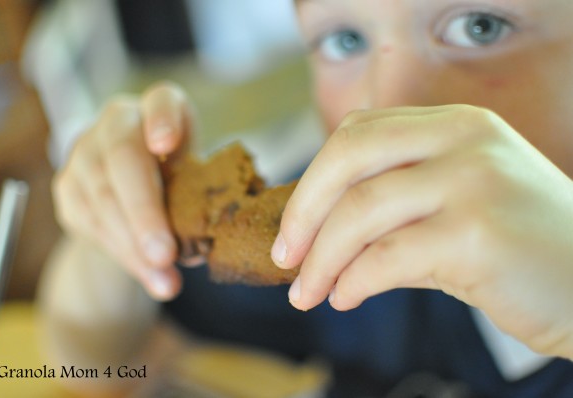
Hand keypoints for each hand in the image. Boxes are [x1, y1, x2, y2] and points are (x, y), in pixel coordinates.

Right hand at [53, 82, 191, 300]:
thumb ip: (197, 202)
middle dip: (144, 211)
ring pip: (101, 196)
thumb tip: (200, 252)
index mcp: (161, 109)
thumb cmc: (178, 182)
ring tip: (164, 280)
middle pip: (123, 157)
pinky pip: (88, 222)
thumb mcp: (196, 181)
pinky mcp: (67, 186)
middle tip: (165, 253)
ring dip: (133, 245)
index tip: (166, 144)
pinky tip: (148, 276)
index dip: (163, 119)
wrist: (131, 194)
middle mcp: (118, 121)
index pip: (162, 101)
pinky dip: (121, 255)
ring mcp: (85, 151)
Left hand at [273, 105, 572, 357]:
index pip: (358, 133)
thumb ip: (394, 211)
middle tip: (284, 256)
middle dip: (302, 211)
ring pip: (360, 213)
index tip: (293, 227)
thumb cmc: (519, 248)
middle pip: (348, 155)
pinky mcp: (476, 234)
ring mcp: (472, 181)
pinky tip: (345, 298)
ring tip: (307, 294)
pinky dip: (353, 281)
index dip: (313, 180)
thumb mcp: (457, 206)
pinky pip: (386, 258)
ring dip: (321, 260)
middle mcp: (463, 139)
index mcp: (453, 125)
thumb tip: (318, 237)